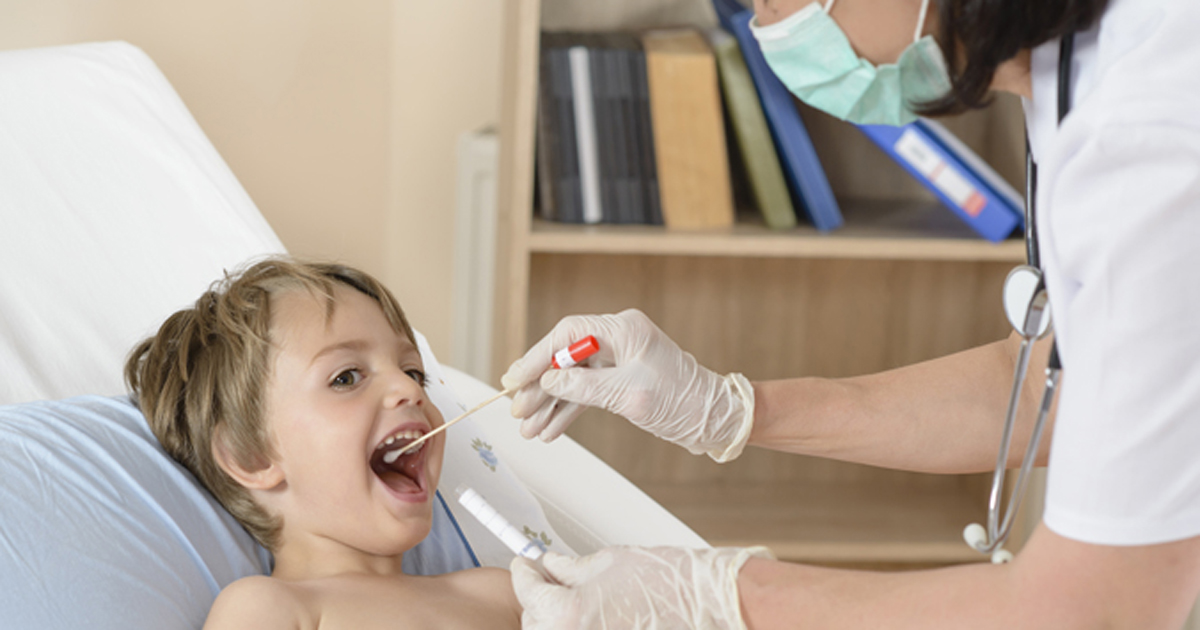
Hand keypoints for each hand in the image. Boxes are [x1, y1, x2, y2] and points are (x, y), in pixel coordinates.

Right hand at [500, 309, 755, 460]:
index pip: (567, 334)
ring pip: (573, 378)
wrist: (716, 419)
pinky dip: (569, 410)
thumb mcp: (628, 395)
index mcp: (624, 329)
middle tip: (517, 409)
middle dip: (540, 386)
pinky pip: (587, 392)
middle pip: (565, 357)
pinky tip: (550, 428)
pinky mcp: (623, 380)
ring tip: (528, 428)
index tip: (515, 379)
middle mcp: (620, 338)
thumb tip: (547, 383)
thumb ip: (584, 387)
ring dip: (550, 404)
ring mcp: (621, 359)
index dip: (537, 357)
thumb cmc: (683, 402)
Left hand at [510, 546, 771, 629]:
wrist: (713, 607)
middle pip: (533, 622)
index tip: (524, 564)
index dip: (523, 572)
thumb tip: (552, 566)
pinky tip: (589, 618)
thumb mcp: (611, 562)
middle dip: (536, 601)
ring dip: (551, 621)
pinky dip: (574, 629)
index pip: (527, 591)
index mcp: (568, 614)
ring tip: (570, 602)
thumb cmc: (673, 585)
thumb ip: (571, 568)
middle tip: (546, 580)